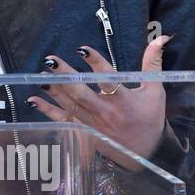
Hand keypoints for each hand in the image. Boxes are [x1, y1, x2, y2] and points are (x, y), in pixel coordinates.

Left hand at [25, 34, 170, 170]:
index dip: (95, 63)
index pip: (108, 79)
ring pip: (70, 105)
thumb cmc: (150, 120)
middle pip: (82, 93)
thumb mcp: (155, 91)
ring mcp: (92, 124)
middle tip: (51, 61)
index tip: (82, 49)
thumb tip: (161, 38)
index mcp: (124, 101)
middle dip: (66, 76)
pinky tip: (33, 100)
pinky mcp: (83, 133)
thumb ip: (153, 64)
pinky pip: (62, 120)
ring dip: (54, 90)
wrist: (144, 155)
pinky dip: (47, 111)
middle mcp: (106, 112)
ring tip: (42, 75)